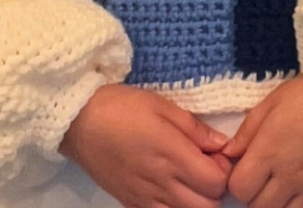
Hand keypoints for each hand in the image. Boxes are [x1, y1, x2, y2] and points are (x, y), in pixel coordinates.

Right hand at [59, 84, 232, 207]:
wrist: (78, 122)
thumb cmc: (122, 107)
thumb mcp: (162, 105)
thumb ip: (195, 128)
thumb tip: (223, 144)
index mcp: (172, 154)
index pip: (217, 182)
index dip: (224, 170)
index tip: (217, 154)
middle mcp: (162, 183)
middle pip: (207, 206)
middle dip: (215, 190)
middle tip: (206, 167)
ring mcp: (145, 198)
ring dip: (196, 202)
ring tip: (190, 179)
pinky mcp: (131, 205)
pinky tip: (171, 189)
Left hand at [221, 60, 302, 207]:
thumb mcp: (271, 103)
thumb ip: (246, 132)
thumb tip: (227, 154)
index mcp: (270, 151)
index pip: (239, 189)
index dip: (237, 181)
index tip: (244, 169)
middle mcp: (290, 175)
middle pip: (258, 207)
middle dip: (254, 195)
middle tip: (261, 178)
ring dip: (277, 205)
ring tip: (280, 186)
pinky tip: (301, 193)